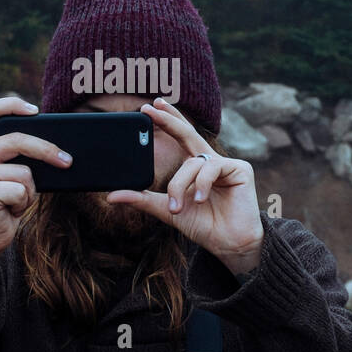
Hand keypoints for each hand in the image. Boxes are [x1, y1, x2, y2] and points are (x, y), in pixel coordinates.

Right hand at [0, 96, 71, 254]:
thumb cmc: (5, 204)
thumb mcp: (12, 175)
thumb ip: (21, 157)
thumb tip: (59, 149)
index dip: (12, 104)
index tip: (35, 110)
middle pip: (18, 139)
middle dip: (47, 150)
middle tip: (67, 160)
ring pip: (25, 171)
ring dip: (29, 191)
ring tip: (15, 201)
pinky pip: (21, 190)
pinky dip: (23, 203)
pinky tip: (9, 210)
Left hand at [106, 98, 263, 271]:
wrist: (228, 245)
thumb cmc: (203, 226)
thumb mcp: (167, 210)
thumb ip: (142, 200)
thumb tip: (111, 196)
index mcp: (196, 167)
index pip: (180, 137)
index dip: (168, 120)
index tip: (150, 106)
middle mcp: (210, 161)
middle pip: (187, 134)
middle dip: (169, 120)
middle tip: (151, 108)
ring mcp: (226, 164)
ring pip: (193, 162)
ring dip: (181, 184)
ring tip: (178, 206)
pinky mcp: (240, 169)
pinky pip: (212, 167)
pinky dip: (201, 183)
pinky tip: (199, 200)